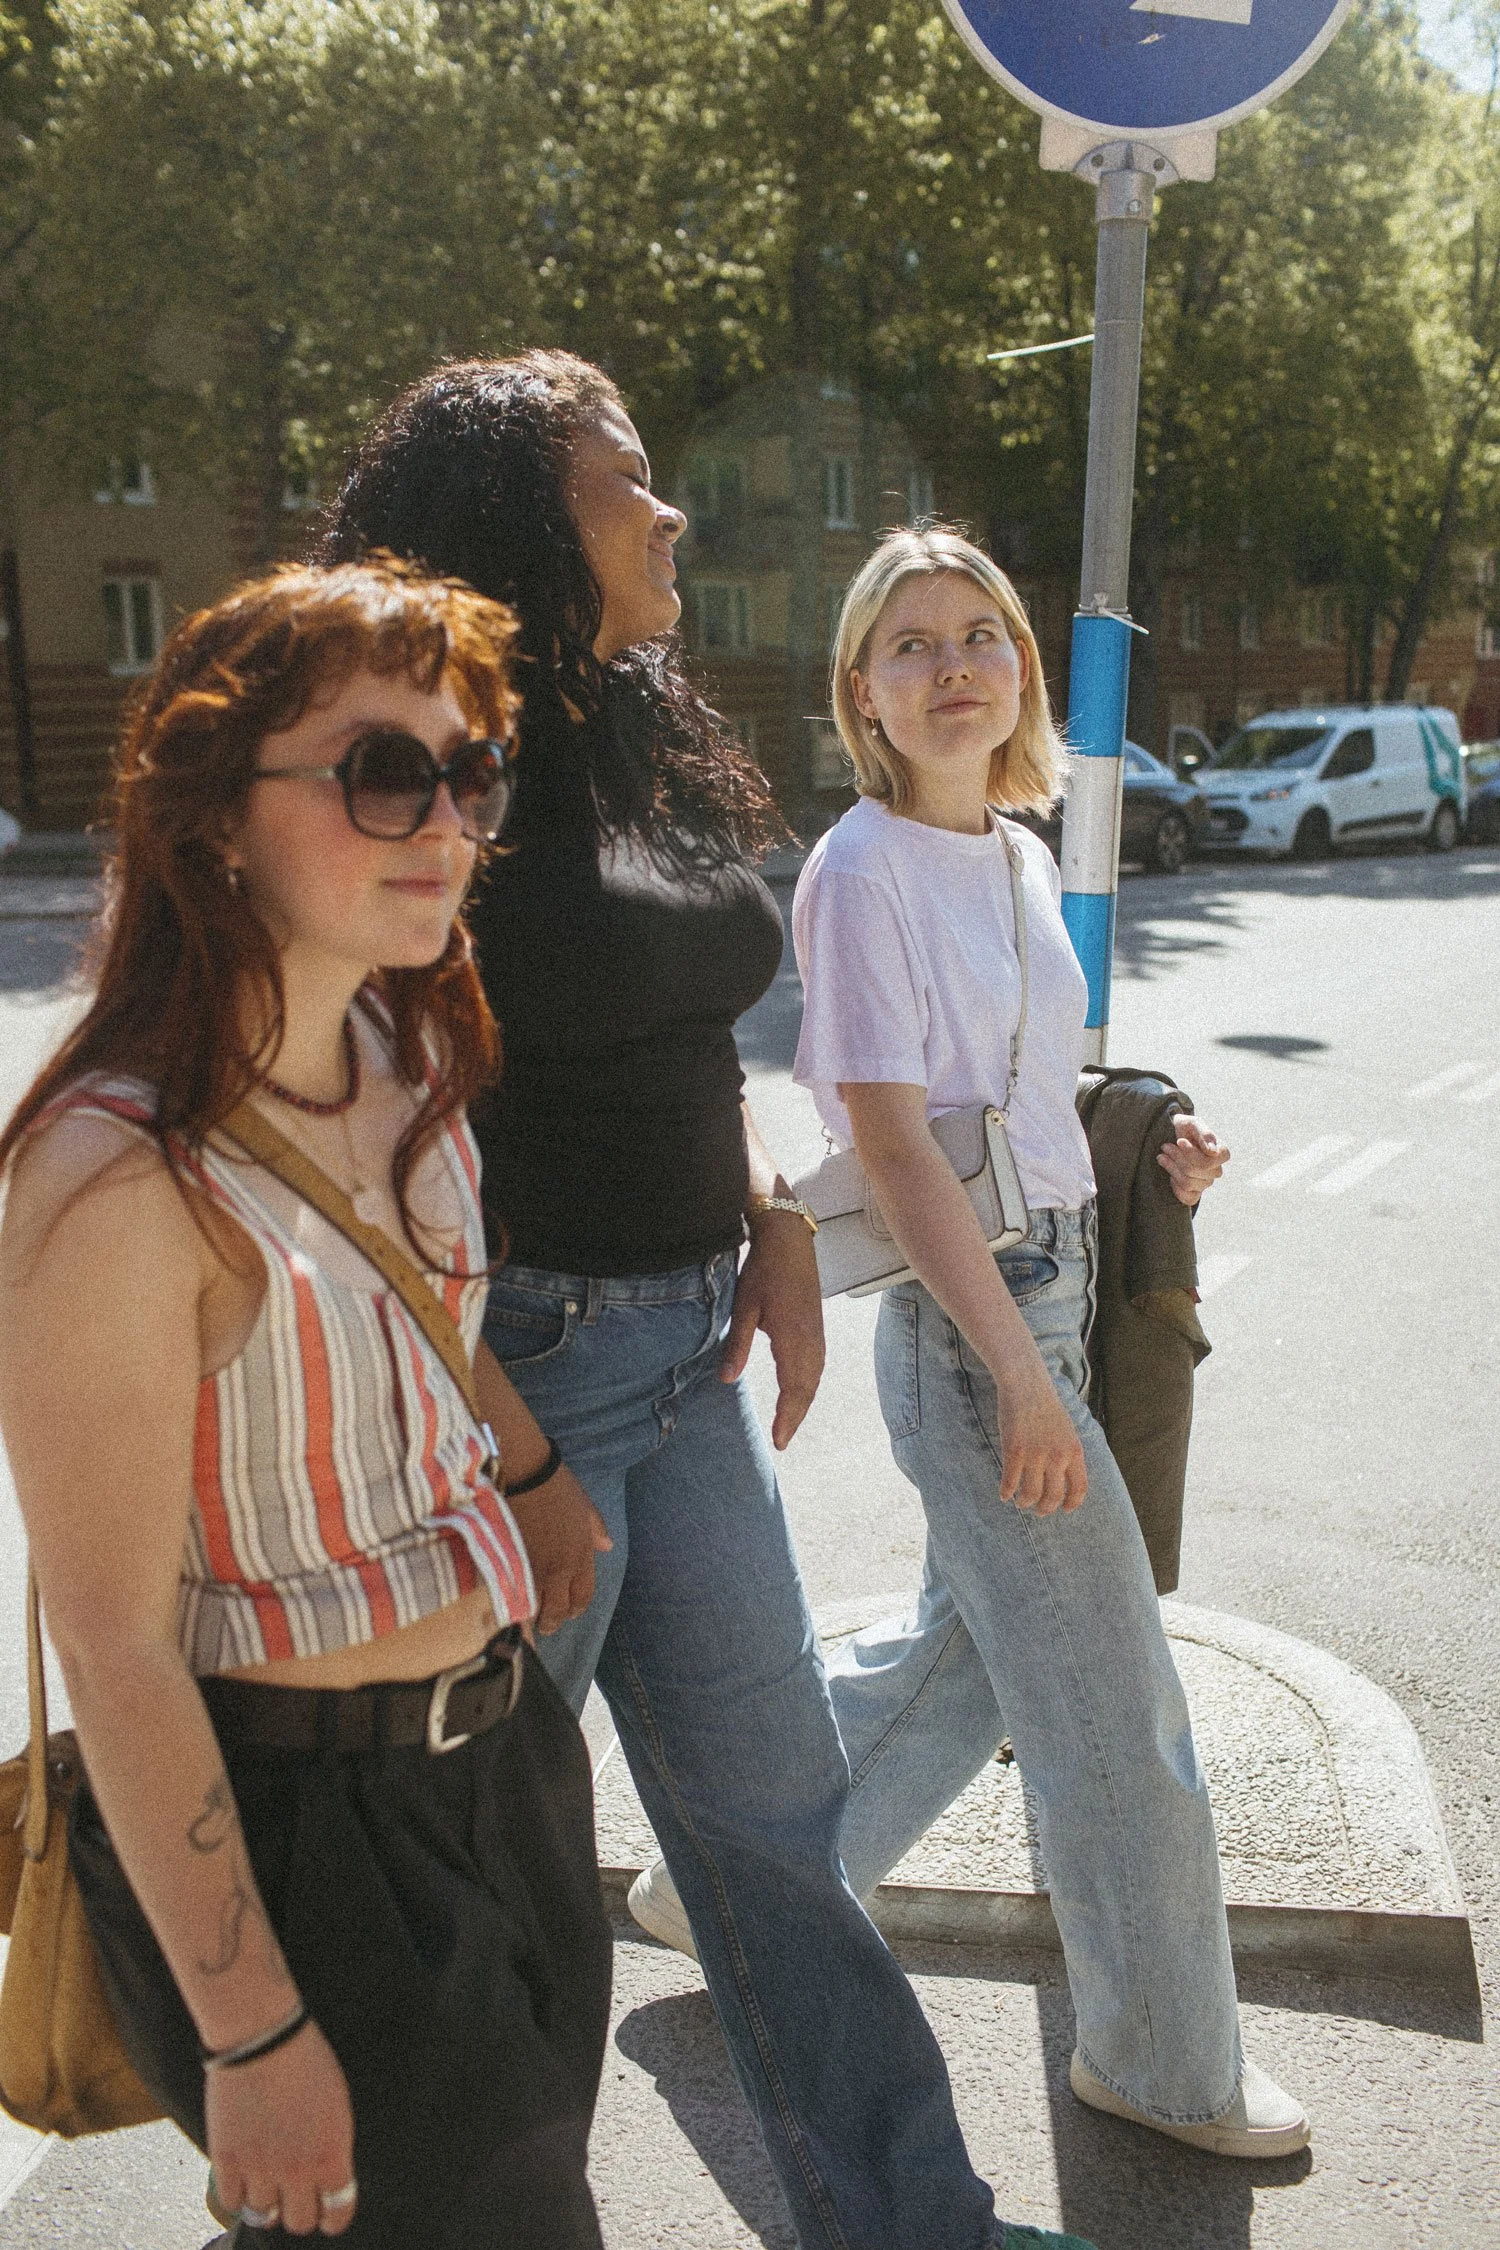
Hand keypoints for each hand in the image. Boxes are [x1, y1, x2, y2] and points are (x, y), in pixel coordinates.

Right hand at [206, 2017, 356, 2235]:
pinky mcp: (228, 2161)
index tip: (329, 2216)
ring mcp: (261, 2168)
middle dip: (300, 2212)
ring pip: (264, 2215)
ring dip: (267, 2203)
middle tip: (296, 2199)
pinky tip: (242, 2179)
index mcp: (332, 2155)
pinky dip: (237, 2194)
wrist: (264, 2039)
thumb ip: (333, 2145)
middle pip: (300, 2222)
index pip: (338, 2211)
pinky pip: (231, 2201)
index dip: (334, 2218)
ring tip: (267, 2185)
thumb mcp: (337, 2104)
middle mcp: (298, 2170)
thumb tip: (330, 2173)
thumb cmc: (306, 2059)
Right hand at [505, 1464, 611, 1636]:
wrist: (523, 1472)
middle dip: (554, 1620)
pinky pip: (513, 1596)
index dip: (576, 1608)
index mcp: (581, 1555)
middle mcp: (560, 1569)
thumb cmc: (555, 1484)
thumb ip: (596, 1530)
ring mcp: (533, 1569)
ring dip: (533, 1618)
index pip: (583, 1595)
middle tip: (547, 1625)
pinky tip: (510, 1607)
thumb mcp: (584, 1505)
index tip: (571, 1613)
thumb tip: (608, 1547)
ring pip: (535, 1608)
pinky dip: (513, 1605)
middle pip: (559, 1609)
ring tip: (528, 1621)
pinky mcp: (509, 1565)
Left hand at [721, 1214, 825, 1448]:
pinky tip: (800, 1390)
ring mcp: (816, 1332)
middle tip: (782, 1441)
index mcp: (792, 1338)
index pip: (793, 1389)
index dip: (787, 1418)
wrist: (789, 1240)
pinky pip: (817, 1364)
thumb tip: (726, 1380)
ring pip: (815, 1377)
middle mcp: (810, 1339)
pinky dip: (809, 1384)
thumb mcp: (744, 1307)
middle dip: (795, 1417)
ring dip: (803, 1402)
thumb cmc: (764, 1270)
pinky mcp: (816, 1325)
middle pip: (807, 1389)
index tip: (779, 1441)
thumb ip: (737, 1345)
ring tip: (790, 1422)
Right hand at [993, 1345, 1087, 1514]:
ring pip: (1031, 1494)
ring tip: (1020, 1502)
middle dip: (1045, 1509)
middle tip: (1037, 1511)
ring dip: (1024, 1503)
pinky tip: (1003, 1495)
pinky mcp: (1014, 1451)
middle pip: (1053, 1496)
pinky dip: (1006, 1492)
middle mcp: (1057, 1456)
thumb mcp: (1067, 1430)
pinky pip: (1010, 1482)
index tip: (1064, 1510)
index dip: (1072, 1504)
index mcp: (1074, 1451)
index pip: (1079, 1488)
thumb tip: (1065, 1479)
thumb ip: (1067, 1454)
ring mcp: (1035, 1455)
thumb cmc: (1045, 1405)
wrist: (1026, 1385)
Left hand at [1157, 1113, 1229, 1206]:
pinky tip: (1169, 1175)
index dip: (1191, 1153)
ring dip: (1171, 1168)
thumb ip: (1205, 1133)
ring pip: (1188, 1183)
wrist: (1171, 1135)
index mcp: (1221, 1153)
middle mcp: (1216, 1170)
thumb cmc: (1185, 1128)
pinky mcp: (1195, 1192)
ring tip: (1162, 1156)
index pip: (1207, 1162)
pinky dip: (1176, 1187)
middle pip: (1195, 1171)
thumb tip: (1212, 1151)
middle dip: (1177, 1158)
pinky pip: (1189, 1198)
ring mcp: (1206, 1182)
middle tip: (1165, 1146)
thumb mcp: (1193, 1123)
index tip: (1179, 1140)